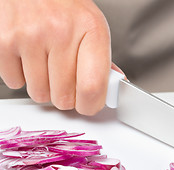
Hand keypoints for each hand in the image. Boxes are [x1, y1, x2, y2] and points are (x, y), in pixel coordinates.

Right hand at [0, 0, 110, 114]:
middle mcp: (62, 32)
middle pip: (64, 98)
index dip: (90, 105)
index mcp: (91, 30)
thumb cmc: (65, 5)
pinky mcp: (4, 41)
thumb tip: (112, 88)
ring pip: (39, 94)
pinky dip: (21, 76)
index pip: (93, 87)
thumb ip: (102, 61)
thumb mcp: (92, 26)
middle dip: (65, 95)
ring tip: (46, 62)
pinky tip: (29, 57)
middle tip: (64, 78)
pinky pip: (15, 82)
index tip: (88, 104)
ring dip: (43, 86)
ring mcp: (30, 36)